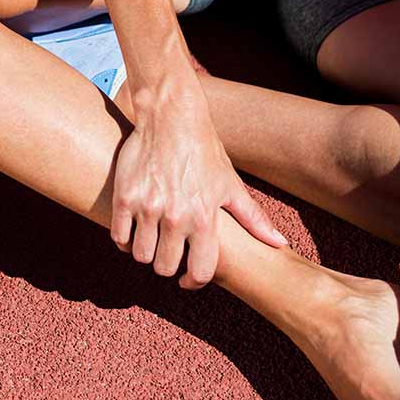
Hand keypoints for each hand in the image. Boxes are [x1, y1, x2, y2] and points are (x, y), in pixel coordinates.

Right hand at [110, 79, 286, 285]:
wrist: (172, 118)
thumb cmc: (205, 153)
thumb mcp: (231, 186)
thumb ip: (254, 219)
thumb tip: (280, 243)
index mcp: (205, 218)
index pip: (200, 272)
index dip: (194, 281)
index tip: (188, 279)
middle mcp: (176, 216)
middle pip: (165, 267)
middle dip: (169, 265)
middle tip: (170, 253)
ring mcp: (148, 207)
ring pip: (141, 256)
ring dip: (147, 252)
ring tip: (153, 240)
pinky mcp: (124, 198)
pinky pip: (118, 237)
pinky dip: (125, 239)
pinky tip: (135, 229)